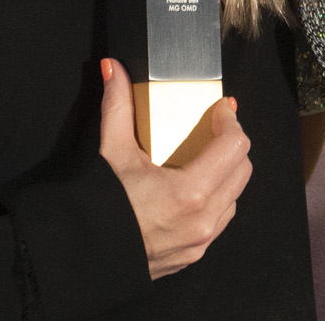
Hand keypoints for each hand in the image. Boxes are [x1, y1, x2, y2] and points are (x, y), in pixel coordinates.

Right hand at [97, 58, 251, 277]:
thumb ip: (117, 106)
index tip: (219, 109)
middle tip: (213, 127)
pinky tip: (192, 188)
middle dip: (232, 143)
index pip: (235, 146)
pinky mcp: (193, 254)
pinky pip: (218, 221)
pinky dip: (214, 199)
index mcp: (189, 192)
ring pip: (233, 198)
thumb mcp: (111, 151)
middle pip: (242, 170)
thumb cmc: (98, 208)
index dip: (230, 120)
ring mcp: (200, 241)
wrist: (81, 255)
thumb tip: (114, 70)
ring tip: (203, 157)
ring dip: (225, 173)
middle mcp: (202, 220)